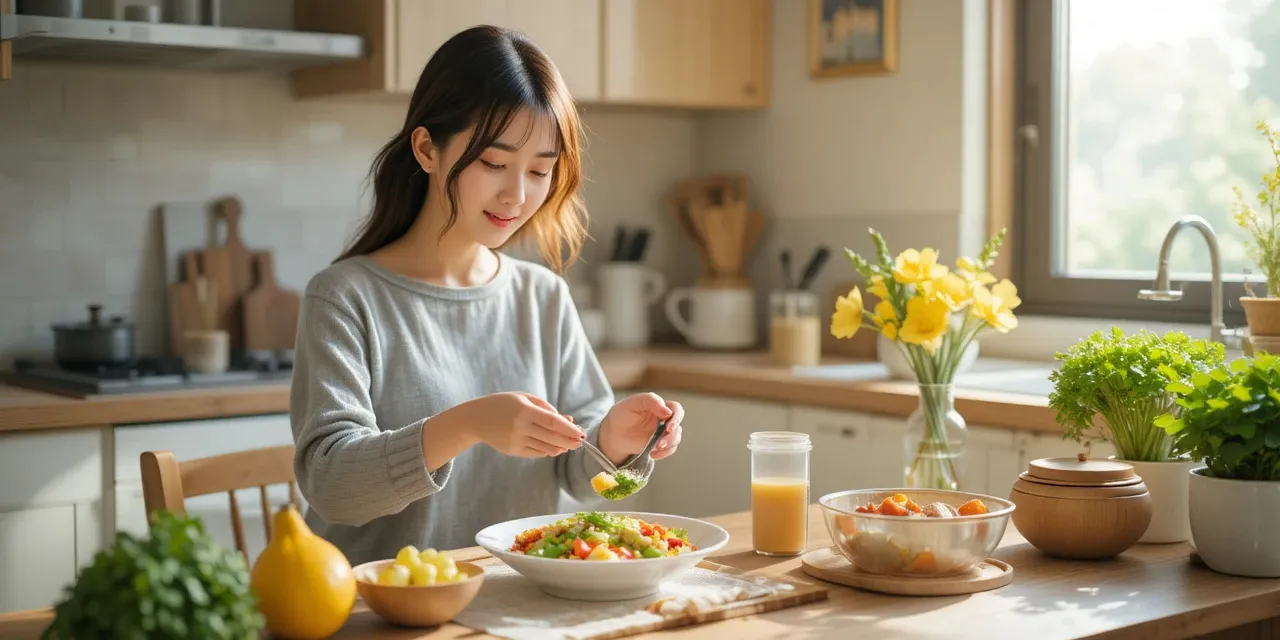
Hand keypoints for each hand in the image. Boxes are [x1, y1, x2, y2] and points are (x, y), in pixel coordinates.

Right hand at [465, 392, 584, 457]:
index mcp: (525, 411)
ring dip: (559, 447)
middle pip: (551, 438)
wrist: (476, 418)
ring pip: (545, 447)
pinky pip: (535, 452)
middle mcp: (521, 427)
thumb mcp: (524, 398)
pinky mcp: (513, 450)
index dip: (569, 429)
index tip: (580, 433)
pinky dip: (547, 451)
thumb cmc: (504, 404)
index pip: (553, 422)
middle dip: (568, 441)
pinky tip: (554, 448)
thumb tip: (568, 421)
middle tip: (580, 443)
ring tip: (569, 445)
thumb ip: (547, 408)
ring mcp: (516, 440)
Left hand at [599, 393, 683, 463]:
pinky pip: (669, 449)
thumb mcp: (633, 403)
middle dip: (673, 434)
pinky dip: (664, 453)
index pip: (676, 409)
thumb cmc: (622, 414)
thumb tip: (668, 412)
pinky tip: (652, 453)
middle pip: (678, 425)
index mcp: (659, 406)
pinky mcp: (659, 444)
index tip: (668, 426)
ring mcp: (662, 433)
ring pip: (676, 438)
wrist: (613, 434)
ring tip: (655, 448)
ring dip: (669, 444)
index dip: (676, 417)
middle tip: (661, 442)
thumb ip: (651, 401)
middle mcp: (664, 419)